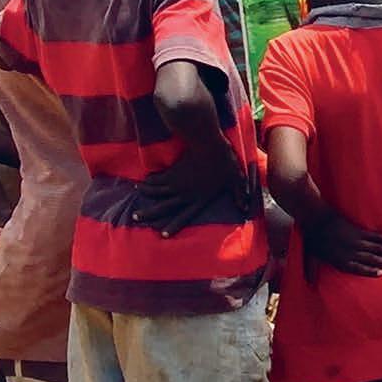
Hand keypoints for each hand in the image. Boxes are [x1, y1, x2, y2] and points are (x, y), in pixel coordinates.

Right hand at [130, 142, 253, 237]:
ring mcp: (177, 183)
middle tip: (137, 218)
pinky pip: (158, 179)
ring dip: (147, 194)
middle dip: (150, 213)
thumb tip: (244, 206)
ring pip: (158, 192)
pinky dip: (150, 181)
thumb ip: (239, 193)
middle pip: (164, 207)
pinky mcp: (173, 171)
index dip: (173, 226)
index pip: (185, 216)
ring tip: (137, 195)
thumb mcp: (236, 179)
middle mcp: (185, 195)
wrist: (210, 146)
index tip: (162, 235)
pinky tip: (144, 181)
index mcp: (200, 199)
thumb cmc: (225, 163)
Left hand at [306, 208, 381, 276]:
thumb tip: (308, 284)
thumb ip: (311, 271)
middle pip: (371, 258)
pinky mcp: (356, 230)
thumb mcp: (311, 257)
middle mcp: (350, 252)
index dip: (370, 271)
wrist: (316, 219)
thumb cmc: (312, 239)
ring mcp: (355, 241)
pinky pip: (372, 235)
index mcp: (340, 260)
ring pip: (375, 247)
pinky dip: (381, 238)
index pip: (358, 268)